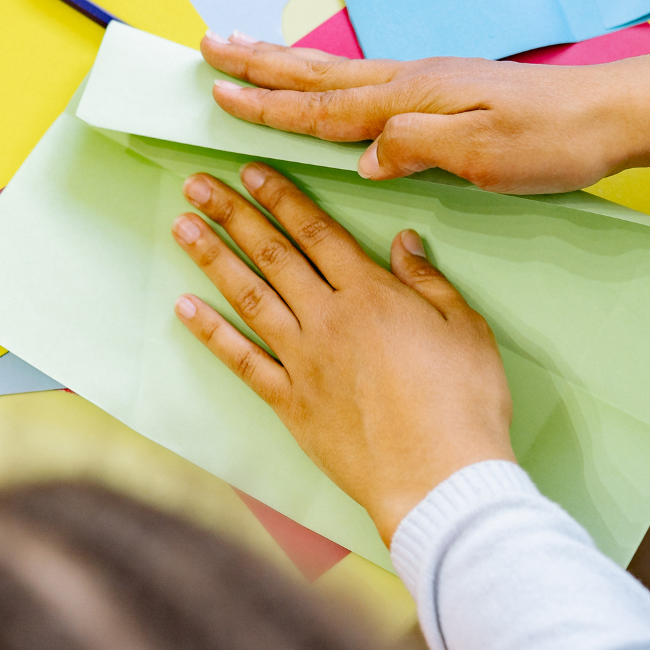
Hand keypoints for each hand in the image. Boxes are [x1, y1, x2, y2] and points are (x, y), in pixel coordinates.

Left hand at [170, 163, 513, 542]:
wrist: (439, 476)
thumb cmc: (464, 404)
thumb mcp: (466, 328)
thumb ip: (429, 282)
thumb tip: (405, 242)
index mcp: (372, 295)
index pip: (317, 232)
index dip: (282, 197)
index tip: (252, 172)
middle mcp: (328, 320)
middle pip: (273, 254)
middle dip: (233, 213)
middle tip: (198, 185)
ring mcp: (304, 362)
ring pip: (249, 297)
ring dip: (212, 258)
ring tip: (183, 227)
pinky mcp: (292, 404)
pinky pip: (242, 361)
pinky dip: (211, 333)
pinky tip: (186, 308)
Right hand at [204, 32, 649, 192]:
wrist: (613, 114)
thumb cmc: (554, 140)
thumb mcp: (485, 154)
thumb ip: (417, 148)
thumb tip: (359, 156)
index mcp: (414, 98)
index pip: (325, 106)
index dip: (270, 105)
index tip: (219, 94)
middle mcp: (414, 82)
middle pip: (320, 76)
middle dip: (262, 67)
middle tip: (209, 47)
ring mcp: (430, 84)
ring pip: (341, 75)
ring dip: (288, 66)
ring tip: (246, 52)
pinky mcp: (447, 93)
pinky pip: (368, 84)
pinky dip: (330, 82)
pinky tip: (326, 85)